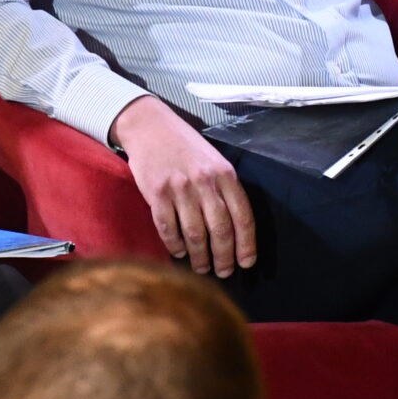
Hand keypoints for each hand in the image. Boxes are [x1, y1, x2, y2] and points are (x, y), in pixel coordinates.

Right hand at [110, 95, 256, 277]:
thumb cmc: (186, 147)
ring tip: (202, 268)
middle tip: (224, 272)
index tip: (246, 263)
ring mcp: (180, 188)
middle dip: (224, 257)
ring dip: (200, 257)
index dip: (246, 245)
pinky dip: (174, 245)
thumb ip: (225, 190)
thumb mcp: (215, 161)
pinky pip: (168, 228)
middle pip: (220, 230)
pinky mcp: (156, 193)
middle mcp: (205, 182)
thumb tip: (235, 231)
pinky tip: (179, 253)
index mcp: (225, 174)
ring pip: (195, 234)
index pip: (243, 217)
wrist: (151, 126)